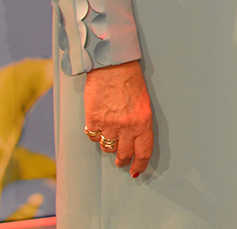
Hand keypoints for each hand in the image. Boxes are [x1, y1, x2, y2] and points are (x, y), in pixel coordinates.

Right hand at [84, 60, 153, 176]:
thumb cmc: (131, 81)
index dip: (140, 164)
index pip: (143, 151)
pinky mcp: (93, 120)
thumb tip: (135, 140)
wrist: (112, 66)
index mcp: (143, 121)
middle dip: (123, 161)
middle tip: (121, 162)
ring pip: (107, 147)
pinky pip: (93, 137)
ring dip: (109, 146)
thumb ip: (140, 122)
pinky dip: (96, 134)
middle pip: (124, 154)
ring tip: (111, 138)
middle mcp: (127, 126)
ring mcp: (108, 124)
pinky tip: (99, 126)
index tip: (136, 170)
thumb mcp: (143, 103)